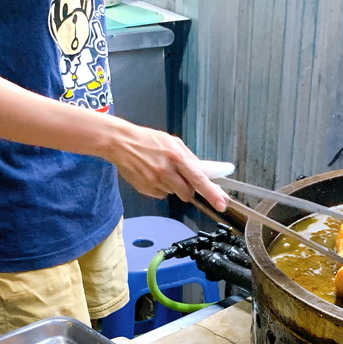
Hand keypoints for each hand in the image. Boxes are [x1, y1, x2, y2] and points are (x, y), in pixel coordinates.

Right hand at [107, 121, 227, 211]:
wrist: (120, 142)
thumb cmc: (146, 140)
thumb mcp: (172, 141)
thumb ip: (189, 157)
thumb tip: (203, 171)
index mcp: (176, 156)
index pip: (199, 179)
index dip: (212, 193)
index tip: (222, 203)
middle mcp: (166, 171)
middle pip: (187, 193)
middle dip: (189, 189)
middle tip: (180, 177)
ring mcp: (154, 182)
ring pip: (174, 193)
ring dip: (173, 186)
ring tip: (162, 171)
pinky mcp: (146, 189)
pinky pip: (161, 194)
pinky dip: (161, 187)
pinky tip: (152, 175)